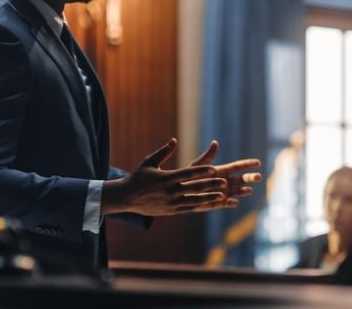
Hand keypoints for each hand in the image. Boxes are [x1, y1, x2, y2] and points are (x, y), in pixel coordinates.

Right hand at [102, 138, 229, 215]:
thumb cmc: (137, 177)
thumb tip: (174, 140)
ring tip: (222, 195)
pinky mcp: (171, 210)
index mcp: (166, 178)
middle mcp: (170, 191)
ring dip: (209, 197)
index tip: (213, 169)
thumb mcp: (149, 162)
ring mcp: (171, 202)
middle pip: (194, 187)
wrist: (126, 197)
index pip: (188, 173)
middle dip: (210, 185)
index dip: (201, 171)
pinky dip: (200, 205)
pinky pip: (188, 208)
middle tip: (224, 182)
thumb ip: (163, 152)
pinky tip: (210, 204)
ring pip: (194, 200)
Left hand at [185, 140, 261, 211]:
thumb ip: (208, 156)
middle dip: (250, 178)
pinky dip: (230, 203)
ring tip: (249, 190)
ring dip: (243, 191)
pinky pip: (225, 203)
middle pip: (241, 180)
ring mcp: (222, 193)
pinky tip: (235, 202)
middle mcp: (225, 182)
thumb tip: (215, 142)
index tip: (258, 162)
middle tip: (258, 177)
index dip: (248, 164)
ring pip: (236, 192)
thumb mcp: (198, 165)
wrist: (180, 190)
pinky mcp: (216, 203)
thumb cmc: (188, 176)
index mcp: (222, 171)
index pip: (238, 166)